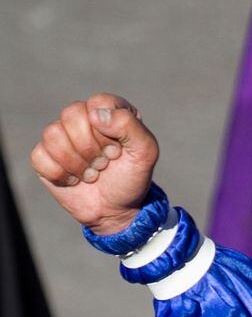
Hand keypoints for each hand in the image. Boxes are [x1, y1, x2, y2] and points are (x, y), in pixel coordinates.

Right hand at [30, 93, 160, 236]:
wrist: (117, 212)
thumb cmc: (131, 180)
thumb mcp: (145, 153)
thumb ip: (129, 125)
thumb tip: (95, 115)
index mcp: (107, 110)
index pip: (97, 104)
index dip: (107, 131)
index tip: (118, 150)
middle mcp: (82, 118)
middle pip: (71, 116)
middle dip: (92, 148)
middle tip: (104, 163)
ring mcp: (60, 136)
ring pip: (53, 135)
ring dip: (77, 164)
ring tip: (92, 173)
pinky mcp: (45, 157)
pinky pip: (40, 156)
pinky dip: (61, 175)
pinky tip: (74, 180)